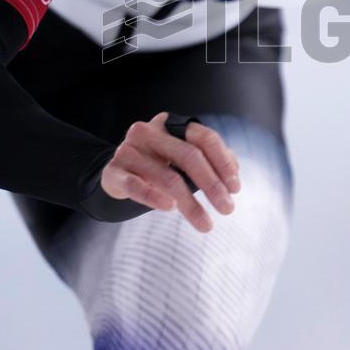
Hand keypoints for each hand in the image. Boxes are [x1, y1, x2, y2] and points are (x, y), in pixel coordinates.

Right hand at [100, 112, 240, 232]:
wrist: (116, 175)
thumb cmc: (158, 166)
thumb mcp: (183, 159)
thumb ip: (210, 160)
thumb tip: (235, 172)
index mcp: (169, 124)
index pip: (204, 138)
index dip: (223, 162)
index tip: (236, 188)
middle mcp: (148, 132)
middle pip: (189, 155)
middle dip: (212, 185)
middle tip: (228, 209)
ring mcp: (128, 150)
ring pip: (167, 176)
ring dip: (190, 203)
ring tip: (206, 224)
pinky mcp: (113, 171)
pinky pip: (135, 185)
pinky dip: (154, 197)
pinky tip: (170, 208)